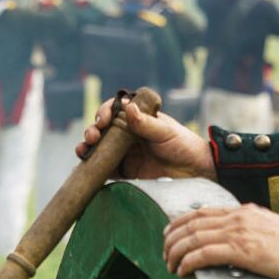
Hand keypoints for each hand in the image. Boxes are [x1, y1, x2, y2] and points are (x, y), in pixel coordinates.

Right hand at [76, 99, 213, 177]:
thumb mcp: (165, 132)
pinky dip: (93, 167)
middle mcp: (126, 133)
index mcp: (136, 118)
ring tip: (84, 150)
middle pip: (101, 129)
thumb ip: (145, 123)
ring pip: (99, 148)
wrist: (194, 172)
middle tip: (93, 136)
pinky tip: (87, 166)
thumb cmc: (182, 145)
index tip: (103, 120)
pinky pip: (104, 168)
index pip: (114, 110)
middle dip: (92, 130)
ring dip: (87, 147)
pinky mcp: (124, 171)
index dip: (104, 113)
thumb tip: (127, 107)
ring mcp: (123, 152)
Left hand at [162, 205, 278, 278]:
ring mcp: (238, 232)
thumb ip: (251, 228)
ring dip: (176, 253)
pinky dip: (188, 263)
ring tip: (169, 265)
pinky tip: (182, 271)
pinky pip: (204, 254)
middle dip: (172, 239)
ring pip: (193, 238)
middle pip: (191, 224)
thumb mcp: (269, 227)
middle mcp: (237, 218)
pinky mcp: (241, 250)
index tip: (168, 233)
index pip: (202, 212)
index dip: (180, 222)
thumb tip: (240, 238)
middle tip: (163, 253)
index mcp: (243, 211)